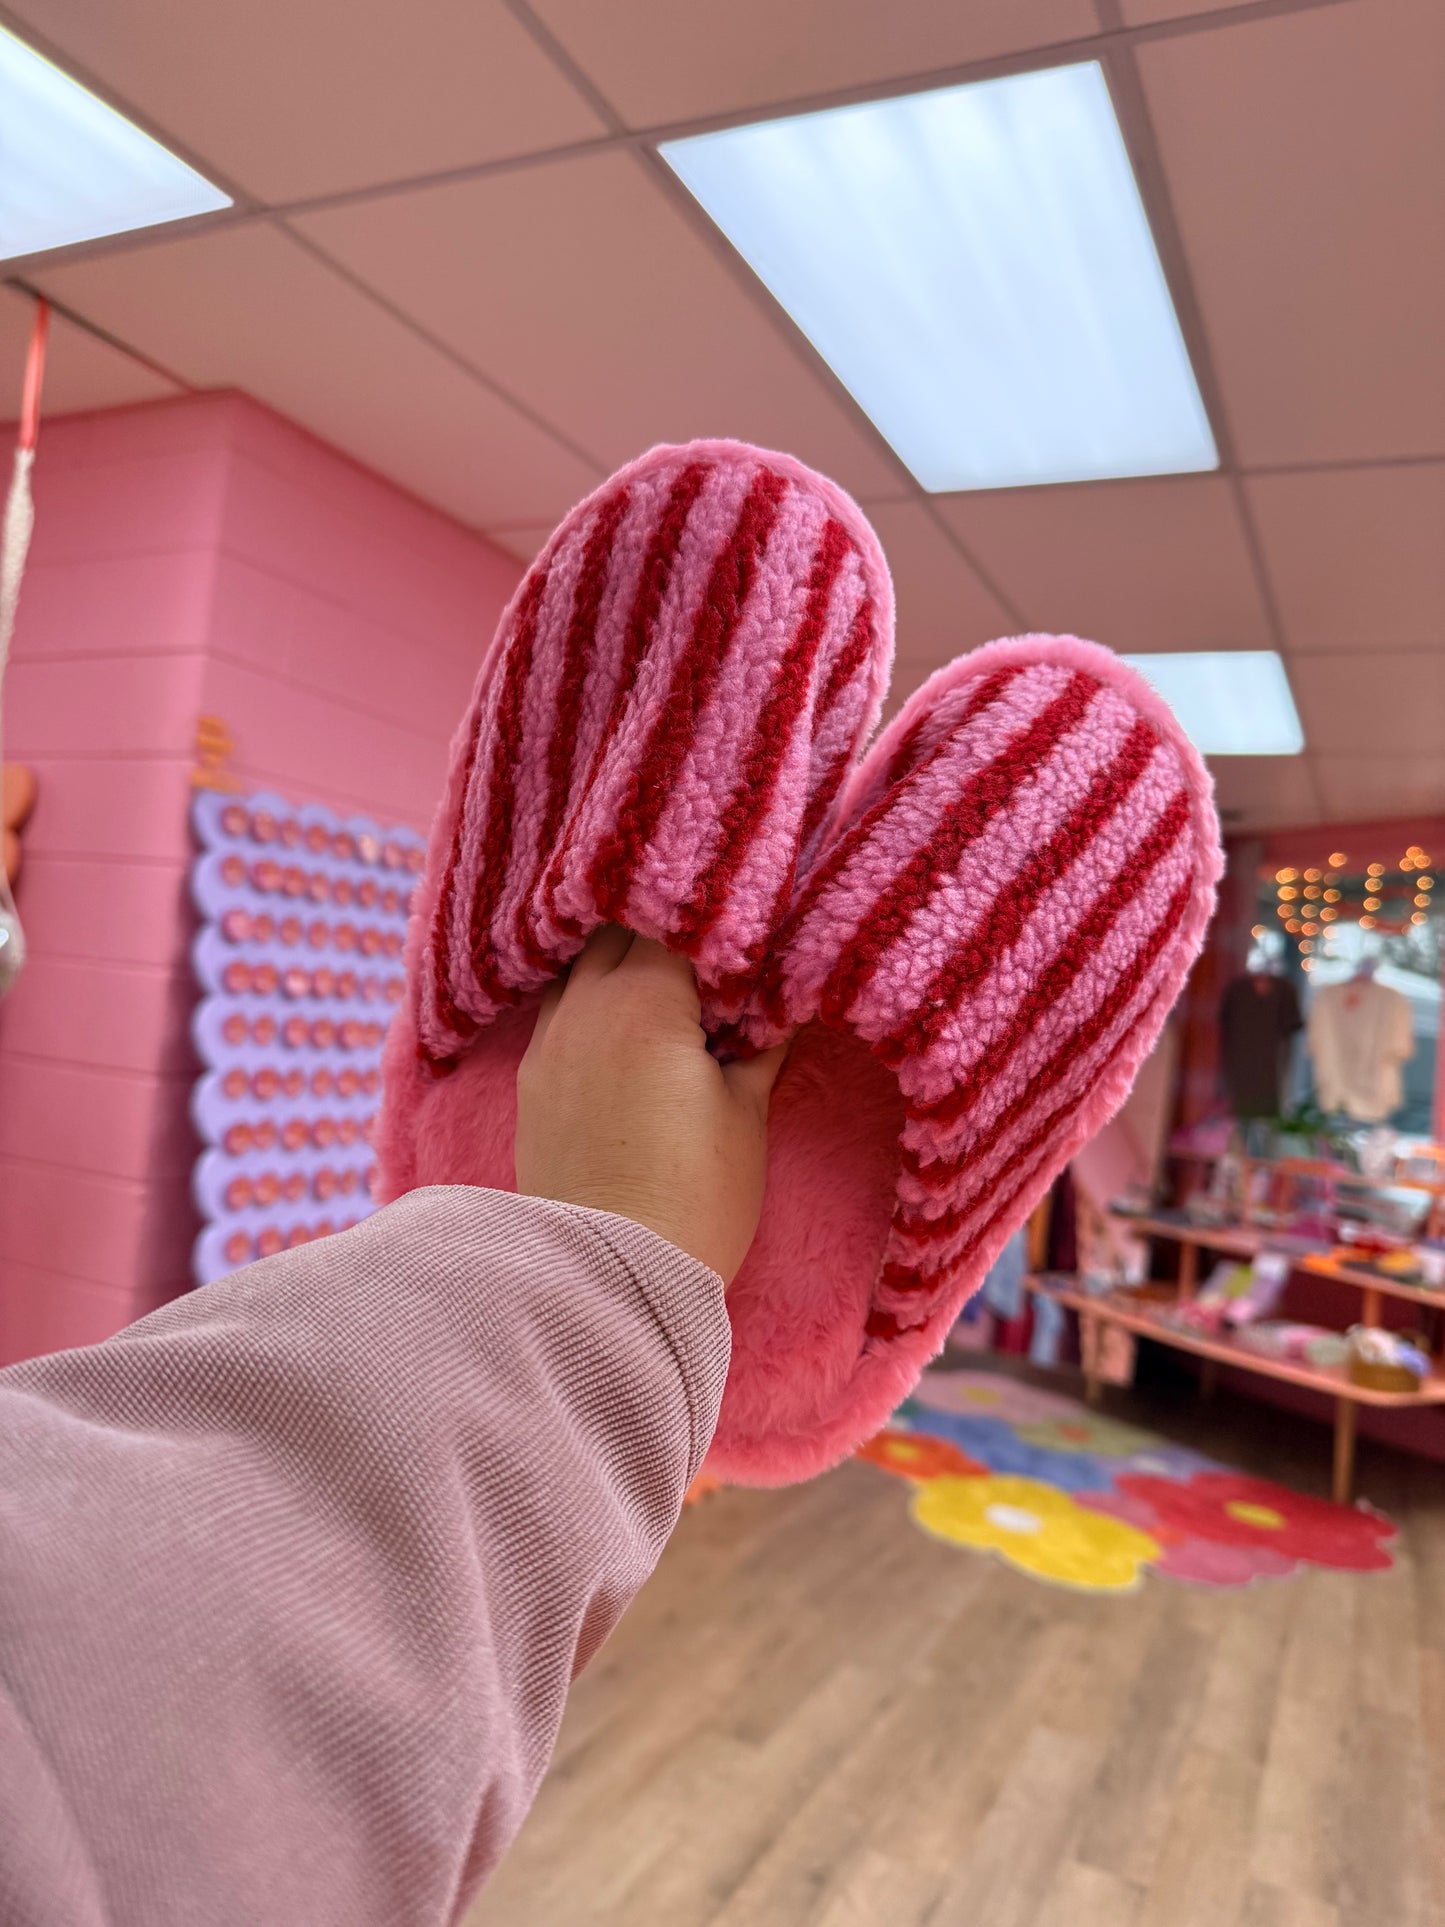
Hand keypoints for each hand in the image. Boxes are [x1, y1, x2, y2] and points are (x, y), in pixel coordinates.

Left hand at [514, 927, 785, 1284]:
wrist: (608, 1273)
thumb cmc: (695, 1195)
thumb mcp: (746, 1115)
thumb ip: (761, 1046)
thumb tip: (782, 1007)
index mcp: (646, 999)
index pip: (677, 921)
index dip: (714, 922)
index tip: (745, 935)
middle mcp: (586, 1005)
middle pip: (619, 930)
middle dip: (662, 930)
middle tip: (708, 953)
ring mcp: (548, 1041)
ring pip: (580, 966)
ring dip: (618, 963)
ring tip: (663, 987)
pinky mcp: (530, 1080)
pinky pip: (557, 1012)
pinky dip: (589, 1002)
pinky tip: (620, 1028)